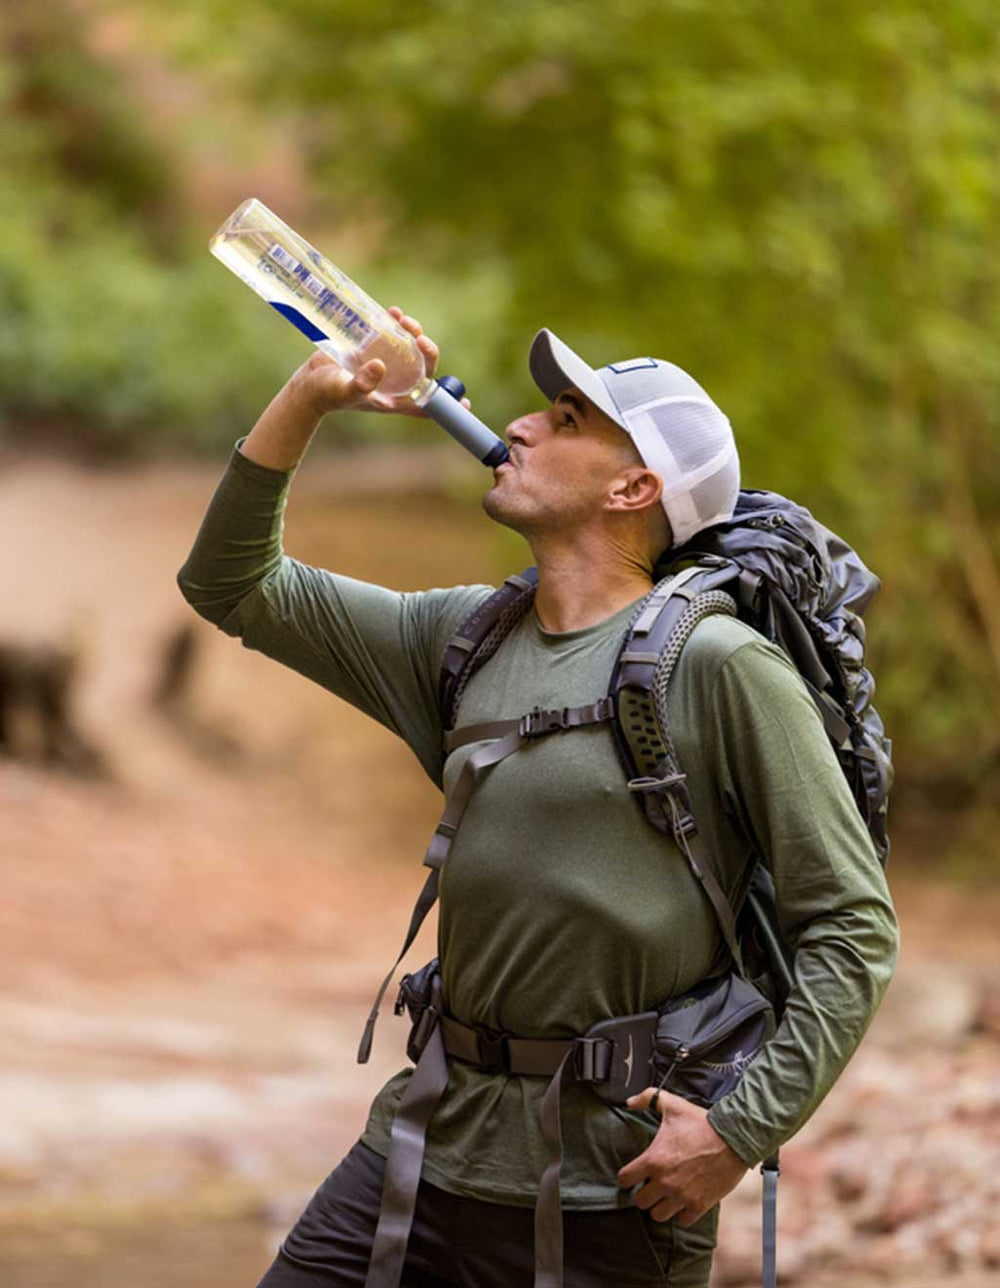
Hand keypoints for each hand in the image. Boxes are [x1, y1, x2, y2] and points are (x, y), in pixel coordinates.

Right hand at [291, 308, 470, 419]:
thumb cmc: (325, 394)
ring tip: (404, 321)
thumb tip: (380, 366)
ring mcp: (385, 365)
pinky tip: (393, 312)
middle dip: (428, 353)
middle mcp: (394, 382)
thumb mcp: (344, 390)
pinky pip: (392, 335)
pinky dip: (396, 323)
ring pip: (410, 349)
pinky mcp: (373, 349)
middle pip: (423, 370)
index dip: (446, 405)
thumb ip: (362, 383)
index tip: (465, 402)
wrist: (306, 383)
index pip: (425, 405)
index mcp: (393, 399)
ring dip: (414, 333)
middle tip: (421, 340)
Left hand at [617, 1087, 748, 1224]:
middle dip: (643, 1193)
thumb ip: (648, 1099)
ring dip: (660, 1205)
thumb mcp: (672, 1105)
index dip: (627, 1176)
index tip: (633, 1174)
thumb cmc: (701, 1123)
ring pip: (658, 1215)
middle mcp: (665, 1182)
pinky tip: (683, 1201)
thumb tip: (630, 1102)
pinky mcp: (699, 1205)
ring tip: (666, 1195)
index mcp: (654, 1160)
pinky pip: (682, 1221)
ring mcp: (682, 1196)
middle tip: (651, 1185)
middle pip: (640, 1202)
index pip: (625, 1179)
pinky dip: (681, 1213)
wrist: (733, 1138)